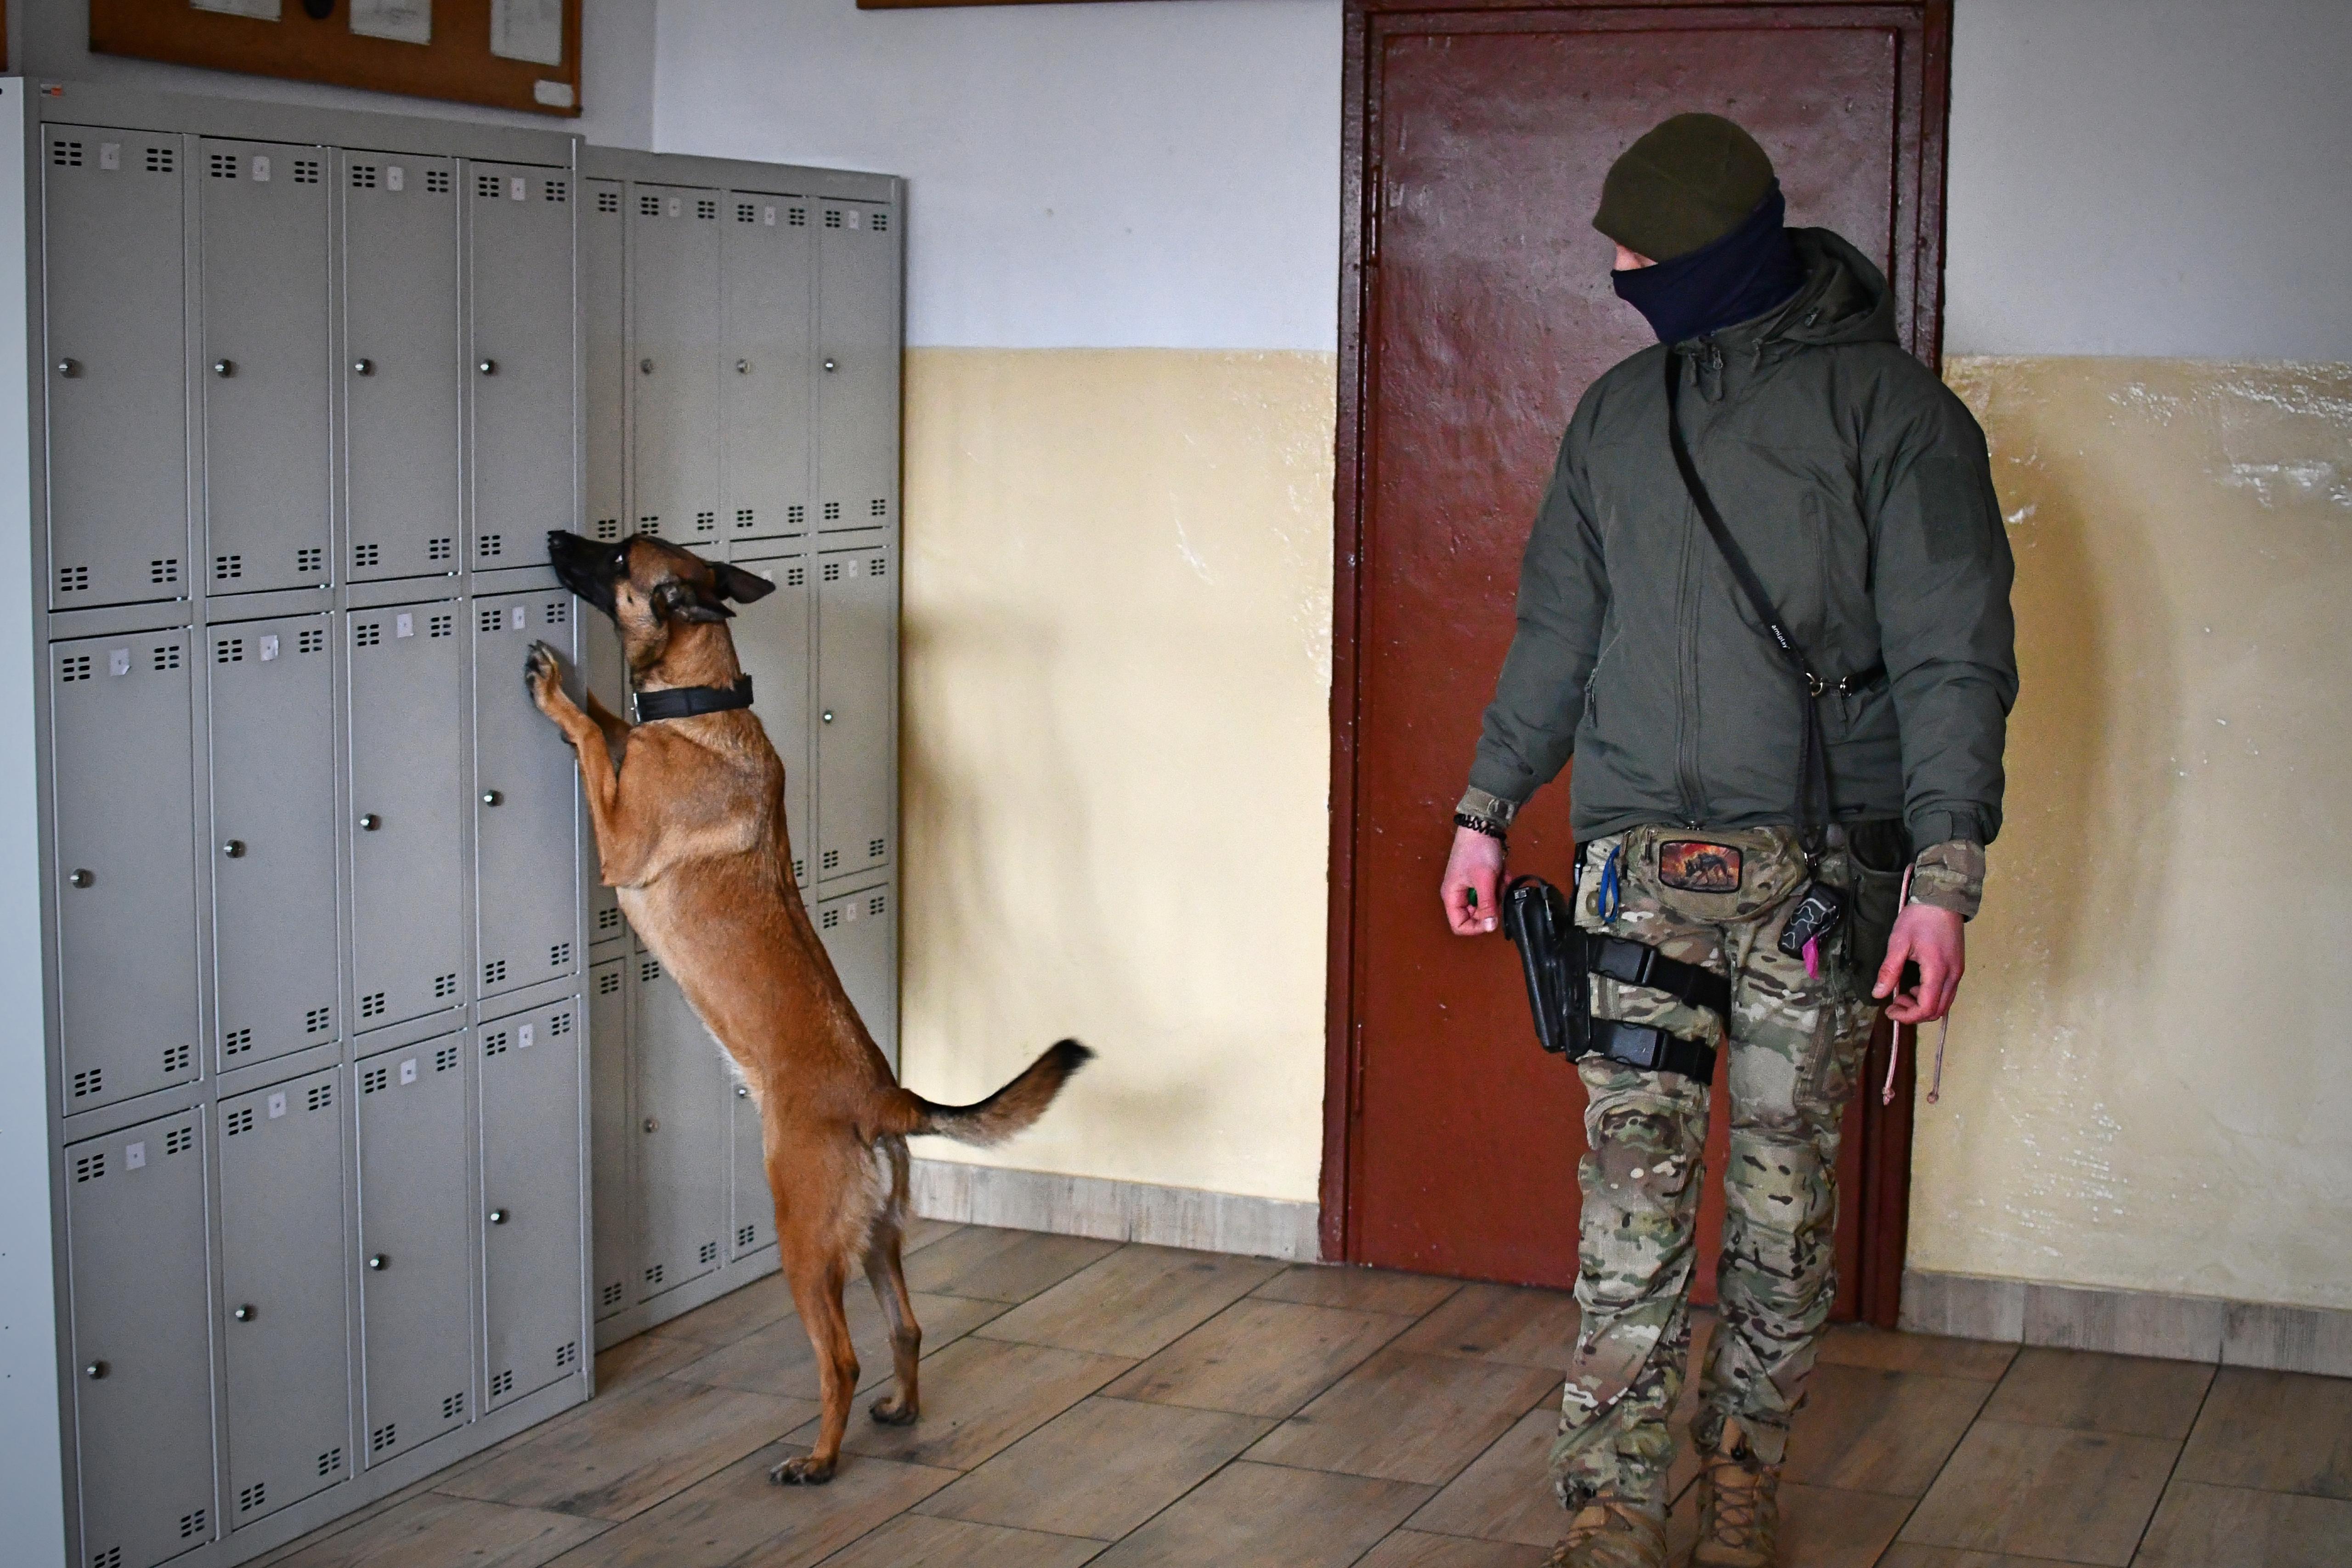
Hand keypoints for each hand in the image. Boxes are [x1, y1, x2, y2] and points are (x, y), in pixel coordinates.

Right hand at [1441, 827, 1506, 934]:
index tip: (1492, 918)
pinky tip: (1502, 874)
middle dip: (1491, 905)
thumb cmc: (1478, 852)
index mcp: (1452, 896)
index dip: (1476, 927)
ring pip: (1486, 903)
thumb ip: (1487, 905)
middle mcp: (1458, 894)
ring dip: (1497, 893)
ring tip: (1500, 878)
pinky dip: (1499, 885)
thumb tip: (1490, 928)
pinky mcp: (1479, 880)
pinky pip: (1491, 891)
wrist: (1482, 826)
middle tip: (1497, 891)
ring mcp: (1469, 886)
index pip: (1459, 925)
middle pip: (1475, 915)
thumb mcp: (1484, 880)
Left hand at [1875, 903, 1963, 1023]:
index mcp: (1938, 970)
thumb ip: (1889, 970)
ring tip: (1902, 993)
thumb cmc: (1920, 918)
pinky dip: (1930, 996)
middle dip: (1914, 1013)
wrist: (1943, 899)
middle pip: (1938, 1010)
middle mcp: (1953, 975)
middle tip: (1894, 1003)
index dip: (1908, 1016)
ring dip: (1923, 1005)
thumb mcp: (1898, 942)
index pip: (1927, 1007)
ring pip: (1944, 1003)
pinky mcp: (1957, 967)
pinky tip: (1915, 985)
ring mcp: (1958, 971)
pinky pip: (1947, 992)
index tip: (1890, 1010)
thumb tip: (1878, 994)